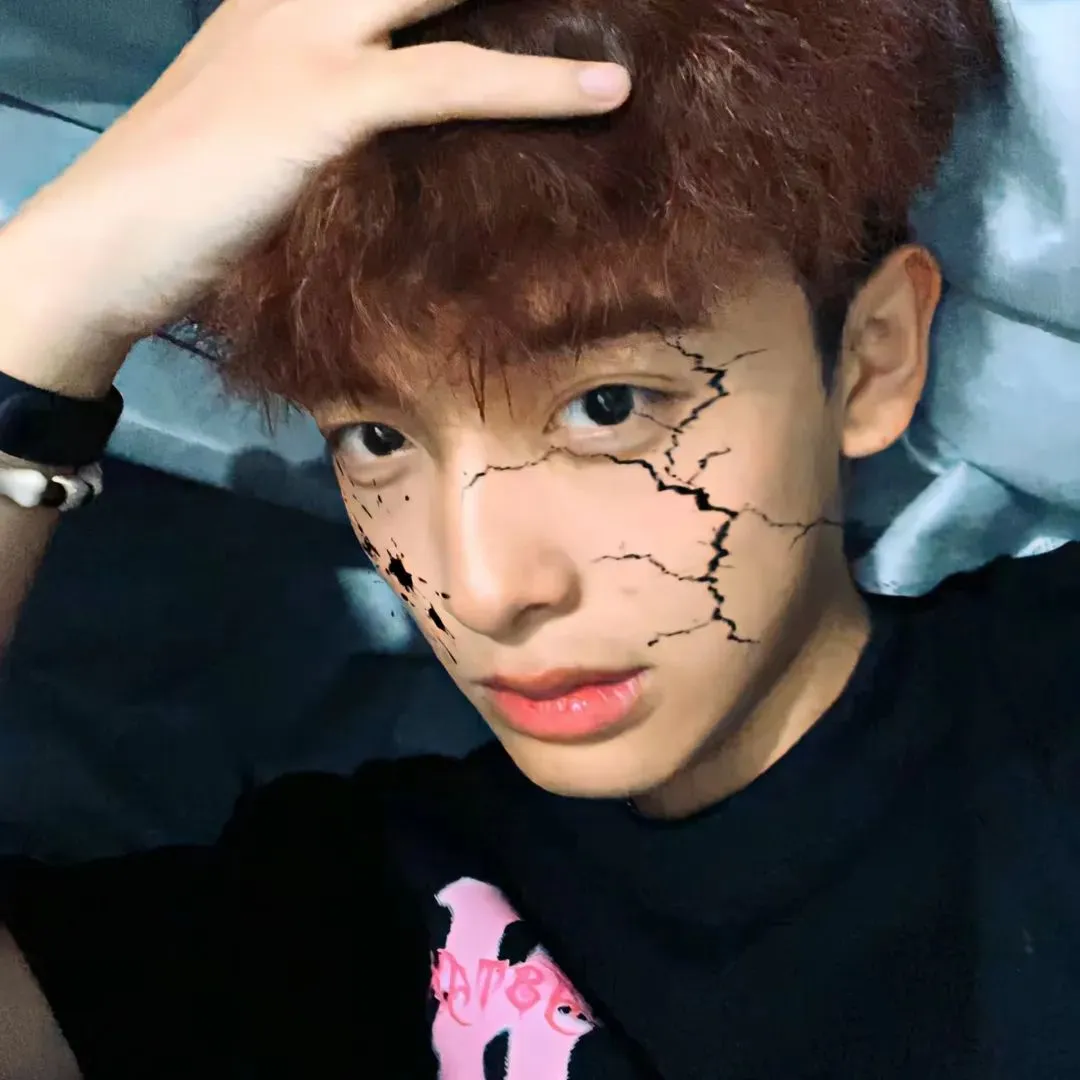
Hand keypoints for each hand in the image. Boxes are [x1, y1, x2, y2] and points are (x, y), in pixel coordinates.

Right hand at [3, 0, 630, 366]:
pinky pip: (450, 80)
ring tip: (628, 5)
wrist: (109, 242)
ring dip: (546, 0)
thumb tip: (419, 126)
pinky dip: (536, 86)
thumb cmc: (192, 199)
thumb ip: (340, 106)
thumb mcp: (271, 127)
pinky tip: (605, 90)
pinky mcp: (320, 101)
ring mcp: (308, 39)